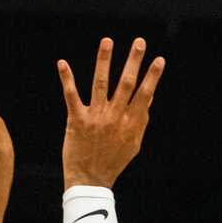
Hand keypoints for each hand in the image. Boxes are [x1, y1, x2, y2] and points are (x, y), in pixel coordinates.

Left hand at [57, 35, 165, 189]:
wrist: (89, 181)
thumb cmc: (113, 162)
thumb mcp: (133, 144)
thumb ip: (141, 121)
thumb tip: (149, 98)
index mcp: (130, 124)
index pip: (145, 95)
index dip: (152, 77)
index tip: (159, 59)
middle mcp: (114, 118)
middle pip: (126, 84)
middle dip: (134, 62)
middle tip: (139, 42)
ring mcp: (95, 118)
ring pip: (101, 84)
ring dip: (104, 61)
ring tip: (108, 41)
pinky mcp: (76, 120)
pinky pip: (71, 96)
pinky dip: (67, 79)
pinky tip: (62, 63)